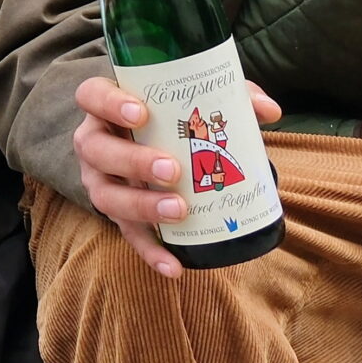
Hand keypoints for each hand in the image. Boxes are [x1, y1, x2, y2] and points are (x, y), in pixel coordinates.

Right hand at [72, 72, 282, 277]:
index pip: (91, 96)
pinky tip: (175, 267)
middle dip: (133, 161)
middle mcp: (95, 143)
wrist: (150, 148)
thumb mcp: (194, 102)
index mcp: (106, 107)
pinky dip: (151, 252)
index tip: (140, 113)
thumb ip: (228, 97)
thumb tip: (270, 110)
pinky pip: (129, 236)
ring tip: (179, 210)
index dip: (109, 104)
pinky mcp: (117, 215)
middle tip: (172, 170)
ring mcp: (101, 181)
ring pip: (106, 196)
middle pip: (96, 149)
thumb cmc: (171, 118)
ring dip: (141, 205)